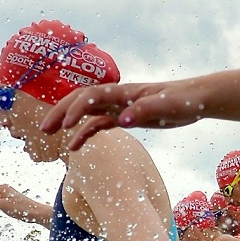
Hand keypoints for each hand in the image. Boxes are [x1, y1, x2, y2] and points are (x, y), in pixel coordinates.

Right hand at [42, 78, 208, 140]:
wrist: (196, 99)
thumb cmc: (183, 100)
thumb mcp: (167, 106)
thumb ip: (144, 111)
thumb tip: (121, 121)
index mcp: (124, 92)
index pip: (92, 96)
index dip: (76, 109)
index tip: (65, 126)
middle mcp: (117, 97)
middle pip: (80, 100)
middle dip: (60, 112)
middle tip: (44, 129)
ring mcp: (119, 107)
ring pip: (85, 112)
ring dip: (66, 121)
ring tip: (47, 134)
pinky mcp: (124, 117)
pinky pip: (98, 125)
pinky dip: (84, 134)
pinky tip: (73, 148)